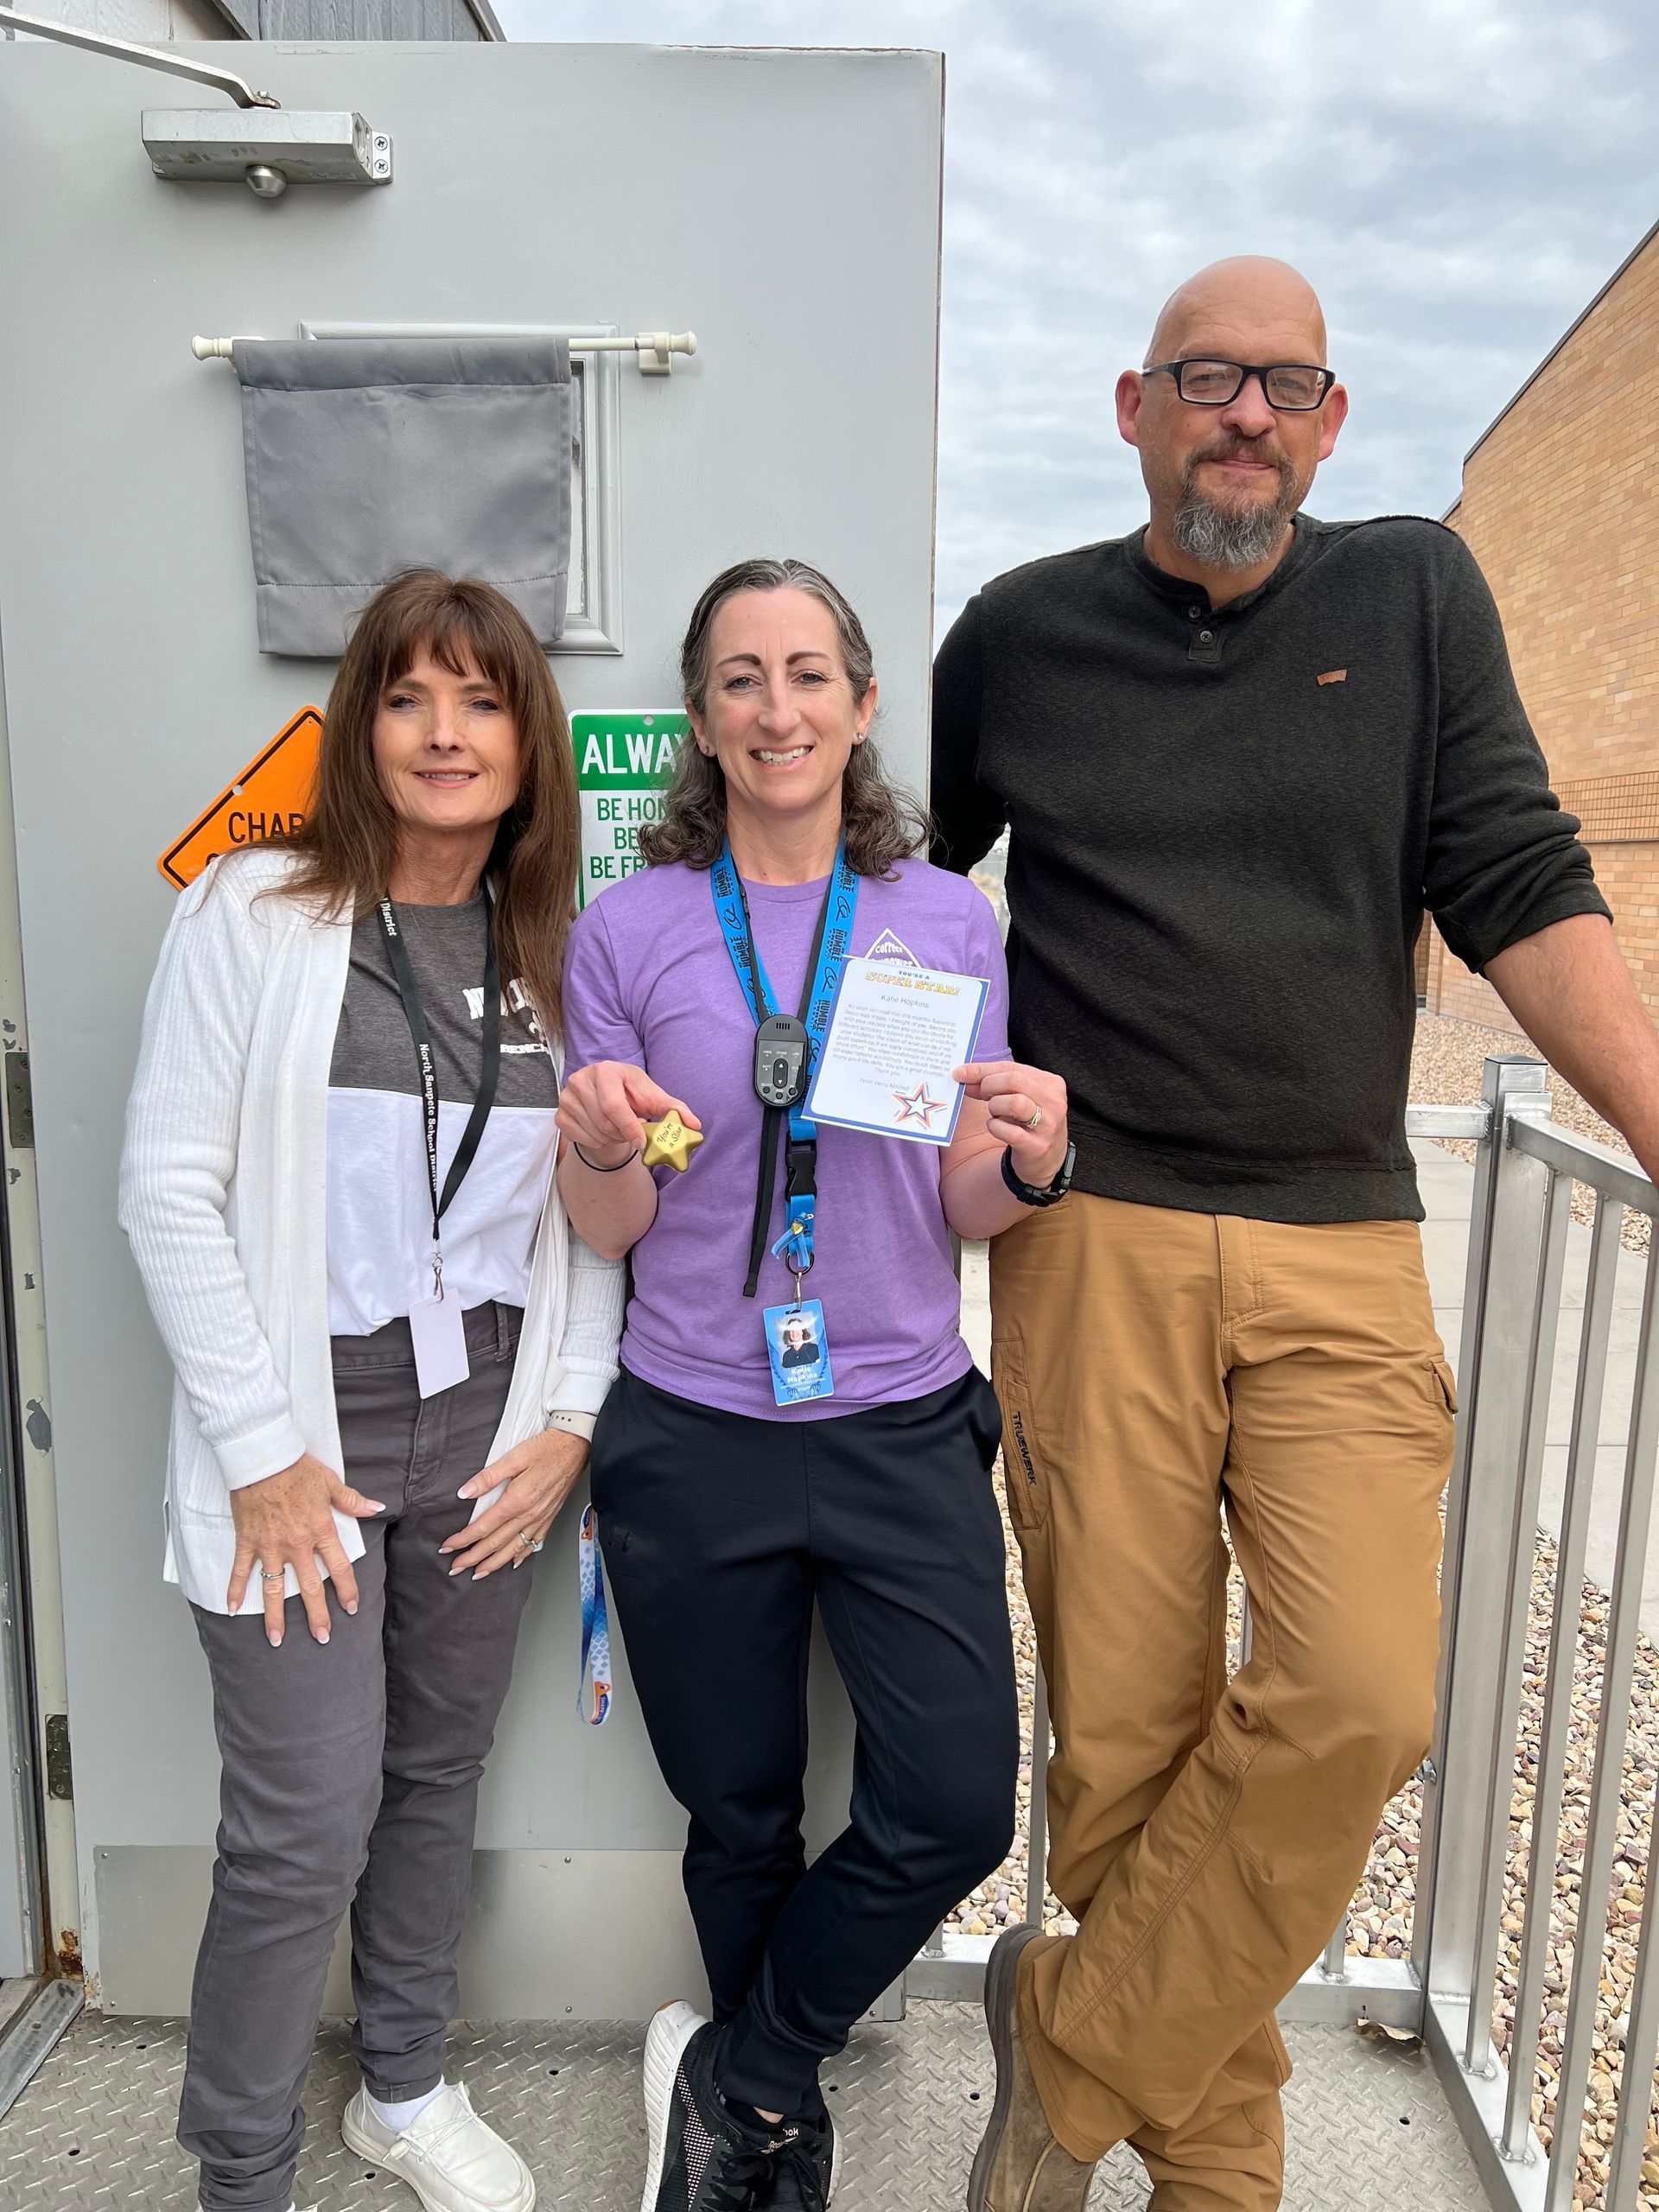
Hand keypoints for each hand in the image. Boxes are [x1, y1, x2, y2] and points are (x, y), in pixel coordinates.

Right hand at [228, 1451, 386, 1646]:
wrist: (263, 1457)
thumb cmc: (298, 1468)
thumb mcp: (330, 1483)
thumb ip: (352, 1501)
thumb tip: (377, 1508)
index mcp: (320, 1530)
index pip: (339, 1568)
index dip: (347, 1590)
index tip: (350, 1609)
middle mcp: (297, 1543)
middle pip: (310, 1586)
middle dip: (317, 1615)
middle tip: (322, 1638)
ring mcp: (270, 1545)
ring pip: (274, 1588)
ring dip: (276, 1616)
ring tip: (277, 1640)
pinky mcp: (247, 1541)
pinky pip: (241, 1570)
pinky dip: (234, 1590)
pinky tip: (231, 1609)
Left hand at [440, 1426, 589, 1578]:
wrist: (575, 1447)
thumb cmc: (547, 1449)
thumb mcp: (513, 1457)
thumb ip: (487, 1477)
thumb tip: (465, 1493)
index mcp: (516, 1500)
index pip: (483, 1527)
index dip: (463, 1539)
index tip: (448, 1547)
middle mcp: (528, 1514)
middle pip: (495, 1543)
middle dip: (472, 1558)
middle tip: (455, 1567)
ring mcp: (540, 1518)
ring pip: (513, 1549)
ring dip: (493, 1564)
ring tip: (478, 1573)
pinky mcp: (549, 1517)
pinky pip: (533, 1543)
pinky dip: (521, 1555)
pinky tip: (513, 1561)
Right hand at [557, 1061, 699, 1171]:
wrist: (608, 1095)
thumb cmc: (632, 1094)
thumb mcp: (654, 1097)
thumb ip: (674, 1109)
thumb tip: (695, 1125)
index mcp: (606, 1070)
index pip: (613, 1105)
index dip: (629, 1127)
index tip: (641, 1142)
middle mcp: (581, 1079)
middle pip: (604, 1122)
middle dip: (623, 1133)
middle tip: (633, 1131)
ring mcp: (566, 1097)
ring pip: (593, 1133)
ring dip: (611, 1138)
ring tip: (619, 1128)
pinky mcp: (559, 1114)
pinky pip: (579, 1138)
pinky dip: (596, 1141)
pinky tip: (603, 1131)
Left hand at [955, 1060, 1069, 1185]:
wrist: (1047, 1159)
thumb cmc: (1028, 1121)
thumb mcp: (1018, 1096)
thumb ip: (995, 1084)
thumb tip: (964, 1076)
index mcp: (1050, 1083)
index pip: (1011, 1068)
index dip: (982, 1069)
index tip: (960, 1073)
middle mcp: (1053, 1101)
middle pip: (1014, 1080)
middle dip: (989, 1085)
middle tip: (983, 1095)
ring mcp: (1047, 1124)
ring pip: (1015, 1103)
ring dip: (995, 1106)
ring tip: (995, 1113)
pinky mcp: (1037, 1146)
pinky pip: (1009, 1132)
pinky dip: (995, 1127)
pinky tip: (996, 1127)